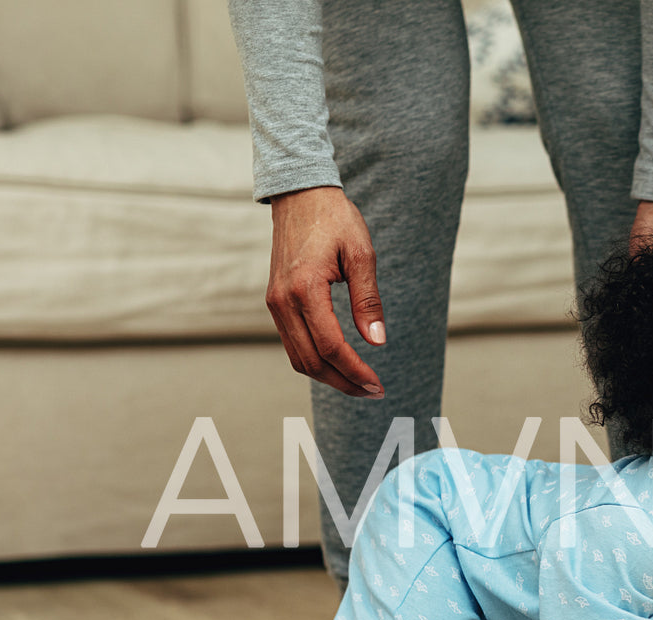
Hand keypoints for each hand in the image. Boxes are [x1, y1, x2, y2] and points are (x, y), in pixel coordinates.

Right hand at [265, 186, 386, 397]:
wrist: (300, 194)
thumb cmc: (335, 219)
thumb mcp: (362, 254)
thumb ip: (368, 300)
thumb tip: (377, 341)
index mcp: (304, 288)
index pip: (330, 346)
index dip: (355, 371)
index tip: (377, 384)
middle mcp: (282, 300)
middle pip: (311, 361)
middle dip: (344, 382)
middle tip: (374, 391)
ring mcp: (274, 303)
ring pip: (299, 358)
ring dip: (329, 376)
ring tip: (360, 383)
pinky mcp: (275, 302)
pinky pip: (293, 343)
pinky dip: (315, 360)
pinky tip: (340, 363)